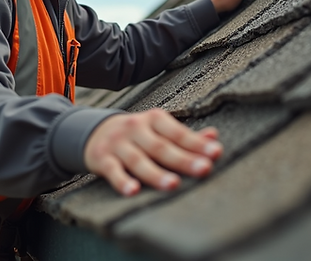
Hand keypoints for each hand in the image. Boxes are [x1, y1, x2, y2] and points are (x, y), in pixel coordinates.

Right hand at [83, 108, 222, 195]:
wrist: (94, 131)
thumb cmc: (137, 135)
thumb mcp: (158, 129)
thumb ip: (185, 136)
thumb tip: (214, 136)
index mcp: (154, 119)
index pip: (178, 133)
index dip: (197, 143)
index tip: (216, 153)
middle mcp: (135, 129)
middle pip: (161, 147)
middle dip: (183, 159)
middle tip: (203, 169)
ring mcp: (118, 144)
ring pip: (138, 160)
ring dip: (156, 173)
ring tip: (173, 184)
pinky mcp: (102, 158)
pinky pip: (113, 171)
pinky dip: (122, 181)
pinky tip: (133, 191)